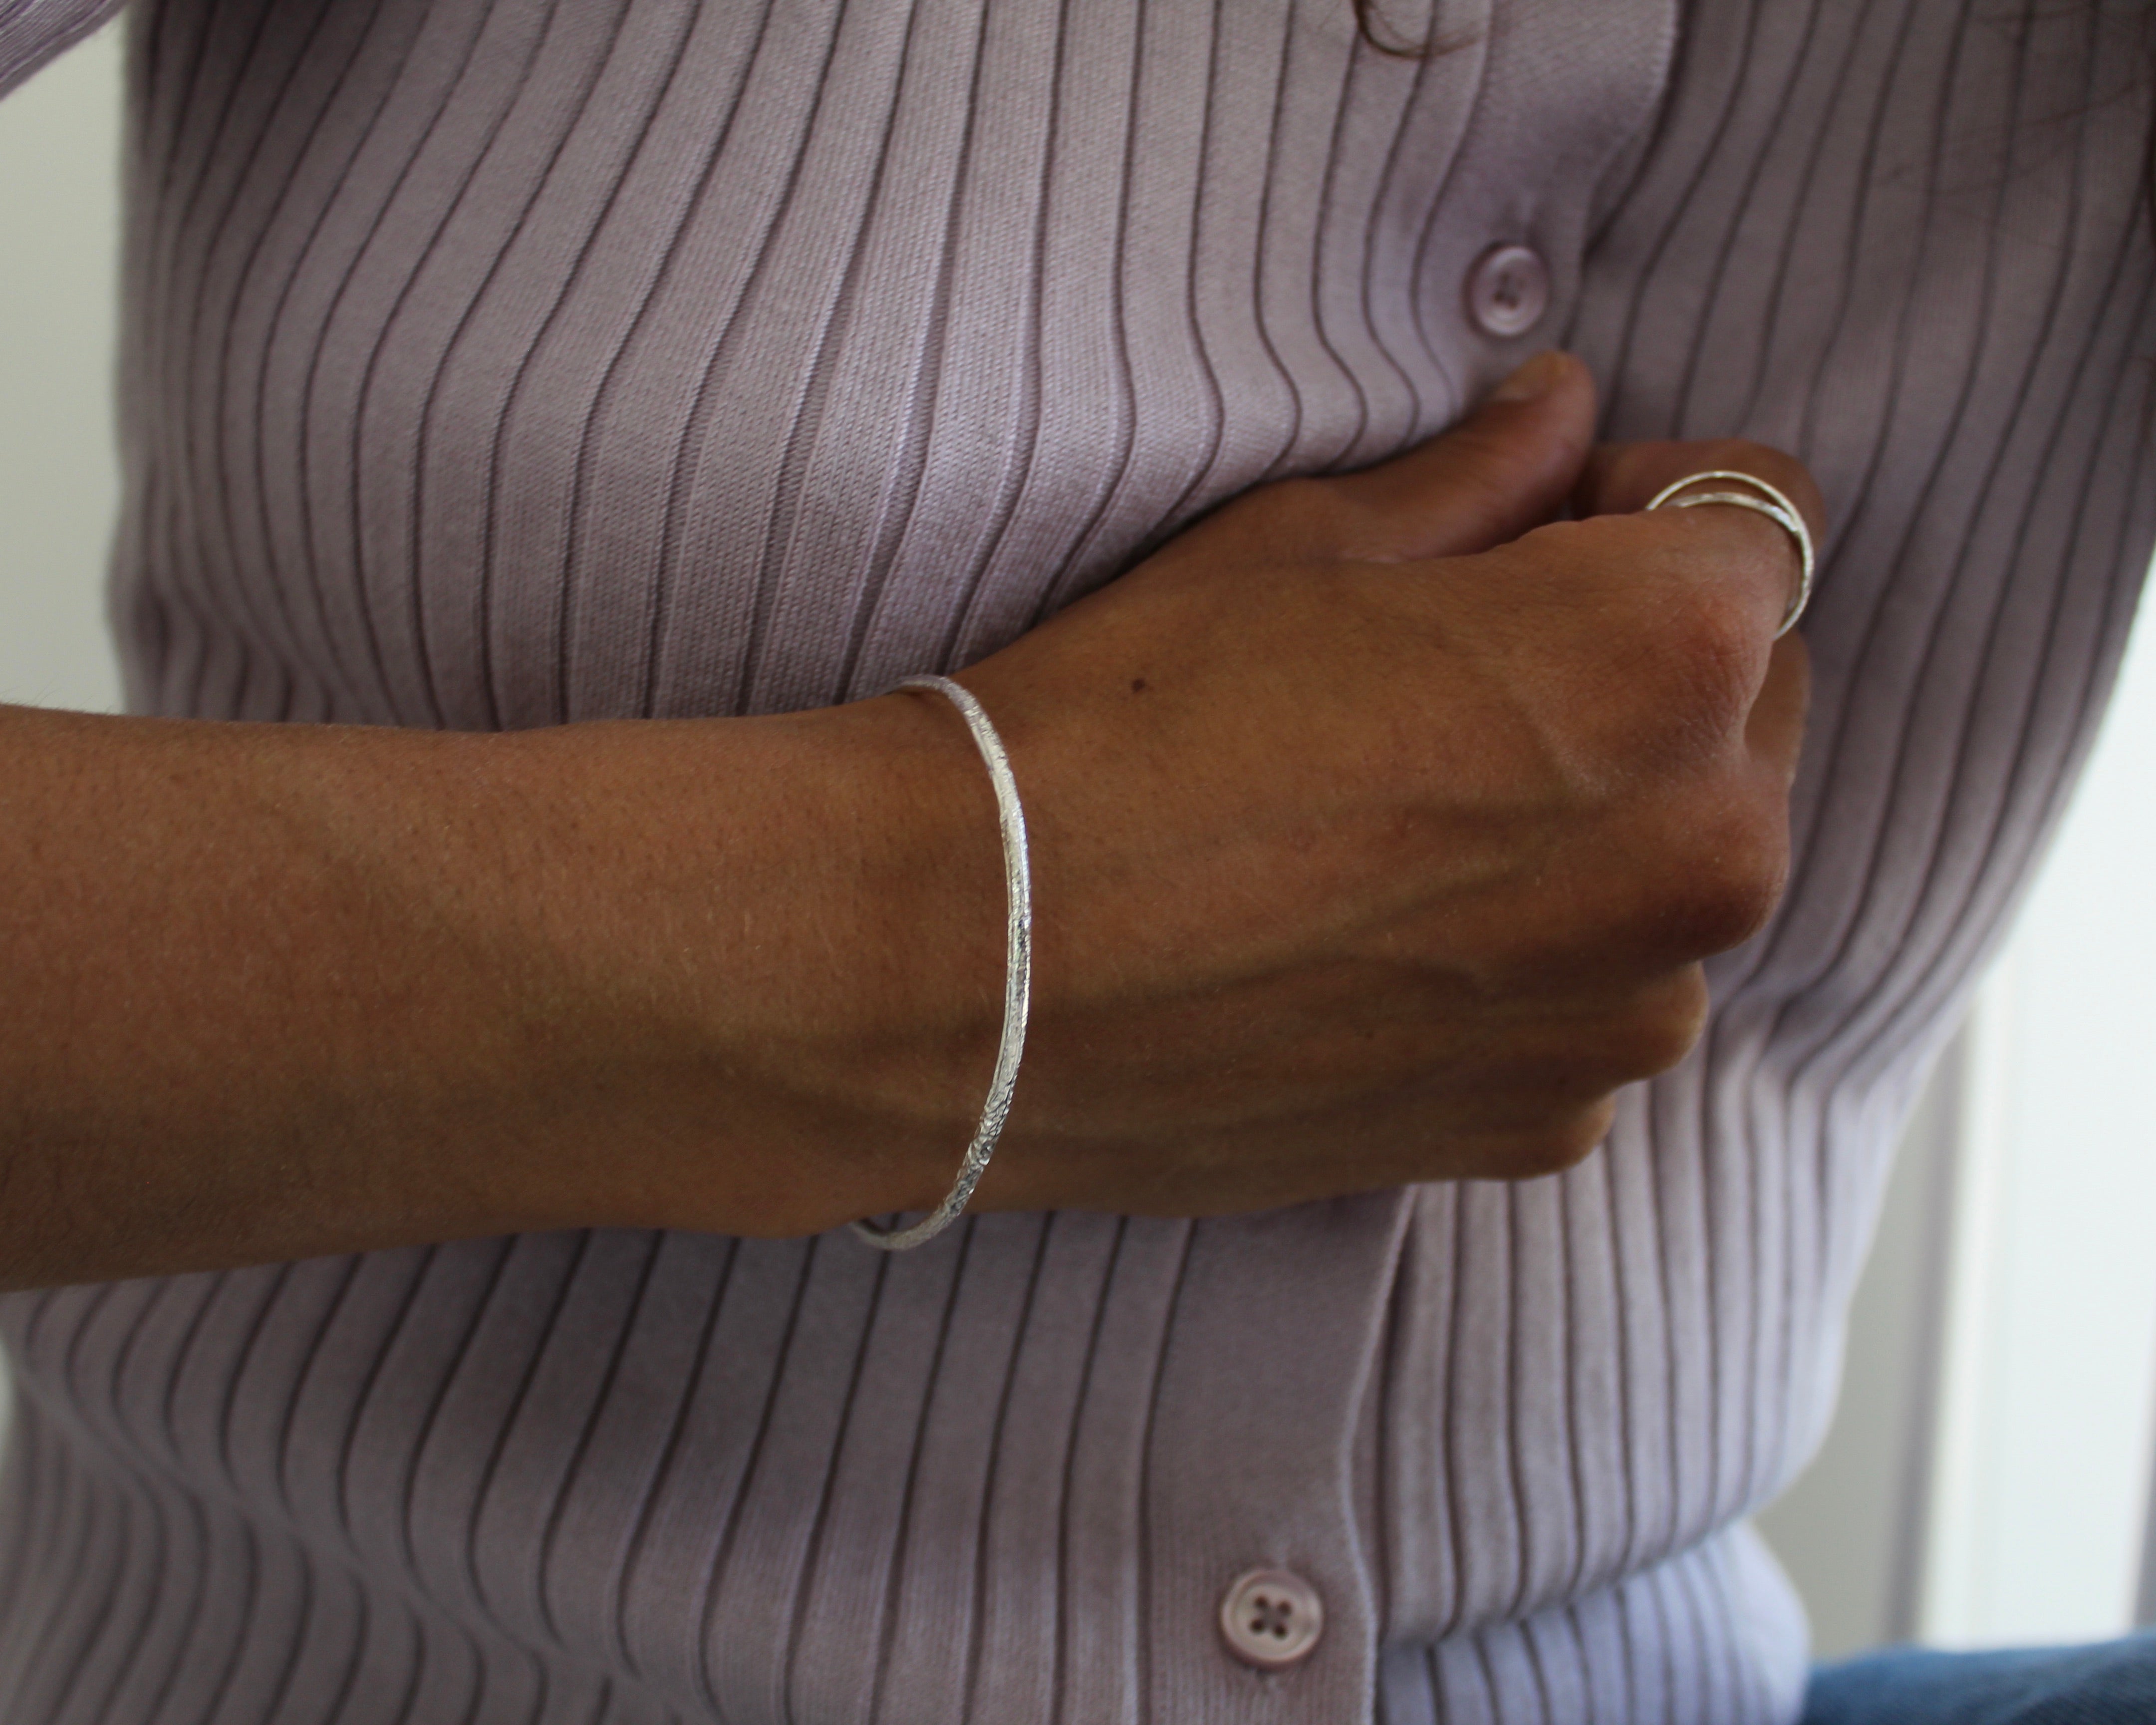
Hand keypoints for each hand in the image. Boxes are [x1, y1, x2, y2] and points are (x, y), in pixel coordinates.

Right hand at [875, 352, 1817, 1218]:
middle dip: (1641, 670)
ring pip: (1674, 866)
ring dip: (1591, 826)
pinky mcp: (1545, 1122)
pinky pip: (1590, 999)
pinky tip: (1370, 937)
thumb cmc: (1110, 738)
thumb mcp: (1292, 549)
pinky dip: (1527, 960)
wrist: (963, 976)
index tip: (1539, 532)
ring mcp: (1628, 1014)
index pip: (1761, 526)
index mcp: (1665, 662)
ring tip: (1394, 822)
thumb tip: (1559, 415)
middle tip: (1451, 677)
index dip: (1642, 510)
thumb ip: (1478, 479)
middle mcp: (1702, 854)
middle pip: (1747, 706)